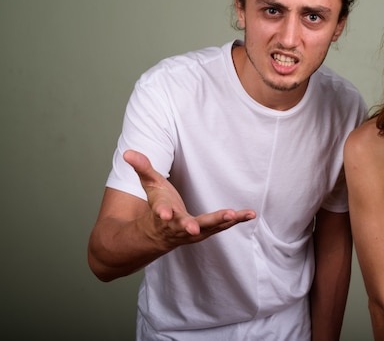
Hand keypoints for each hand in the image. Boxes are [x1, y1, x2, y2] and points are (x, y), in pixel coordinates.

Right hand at [124, 150, 255, 249]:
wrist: (157, 235)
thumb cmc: (156, 205)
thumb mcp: (149, 185)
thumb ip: (142, 168)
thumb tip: (128, 152)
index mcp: (162, 213)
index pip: (160, 212)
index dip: (162, 213)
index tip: (164, 214)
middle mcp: (177, 226)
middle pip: (186, 226)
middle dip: (193, 227)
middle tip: (196, 229)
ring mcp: (193, 231)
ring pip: (209, 228)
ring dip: (222, 222)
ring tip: (235, 215)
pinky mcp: (207, 231)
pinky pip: (223, 226)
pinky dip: (236, 220)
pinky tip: (250, 214)